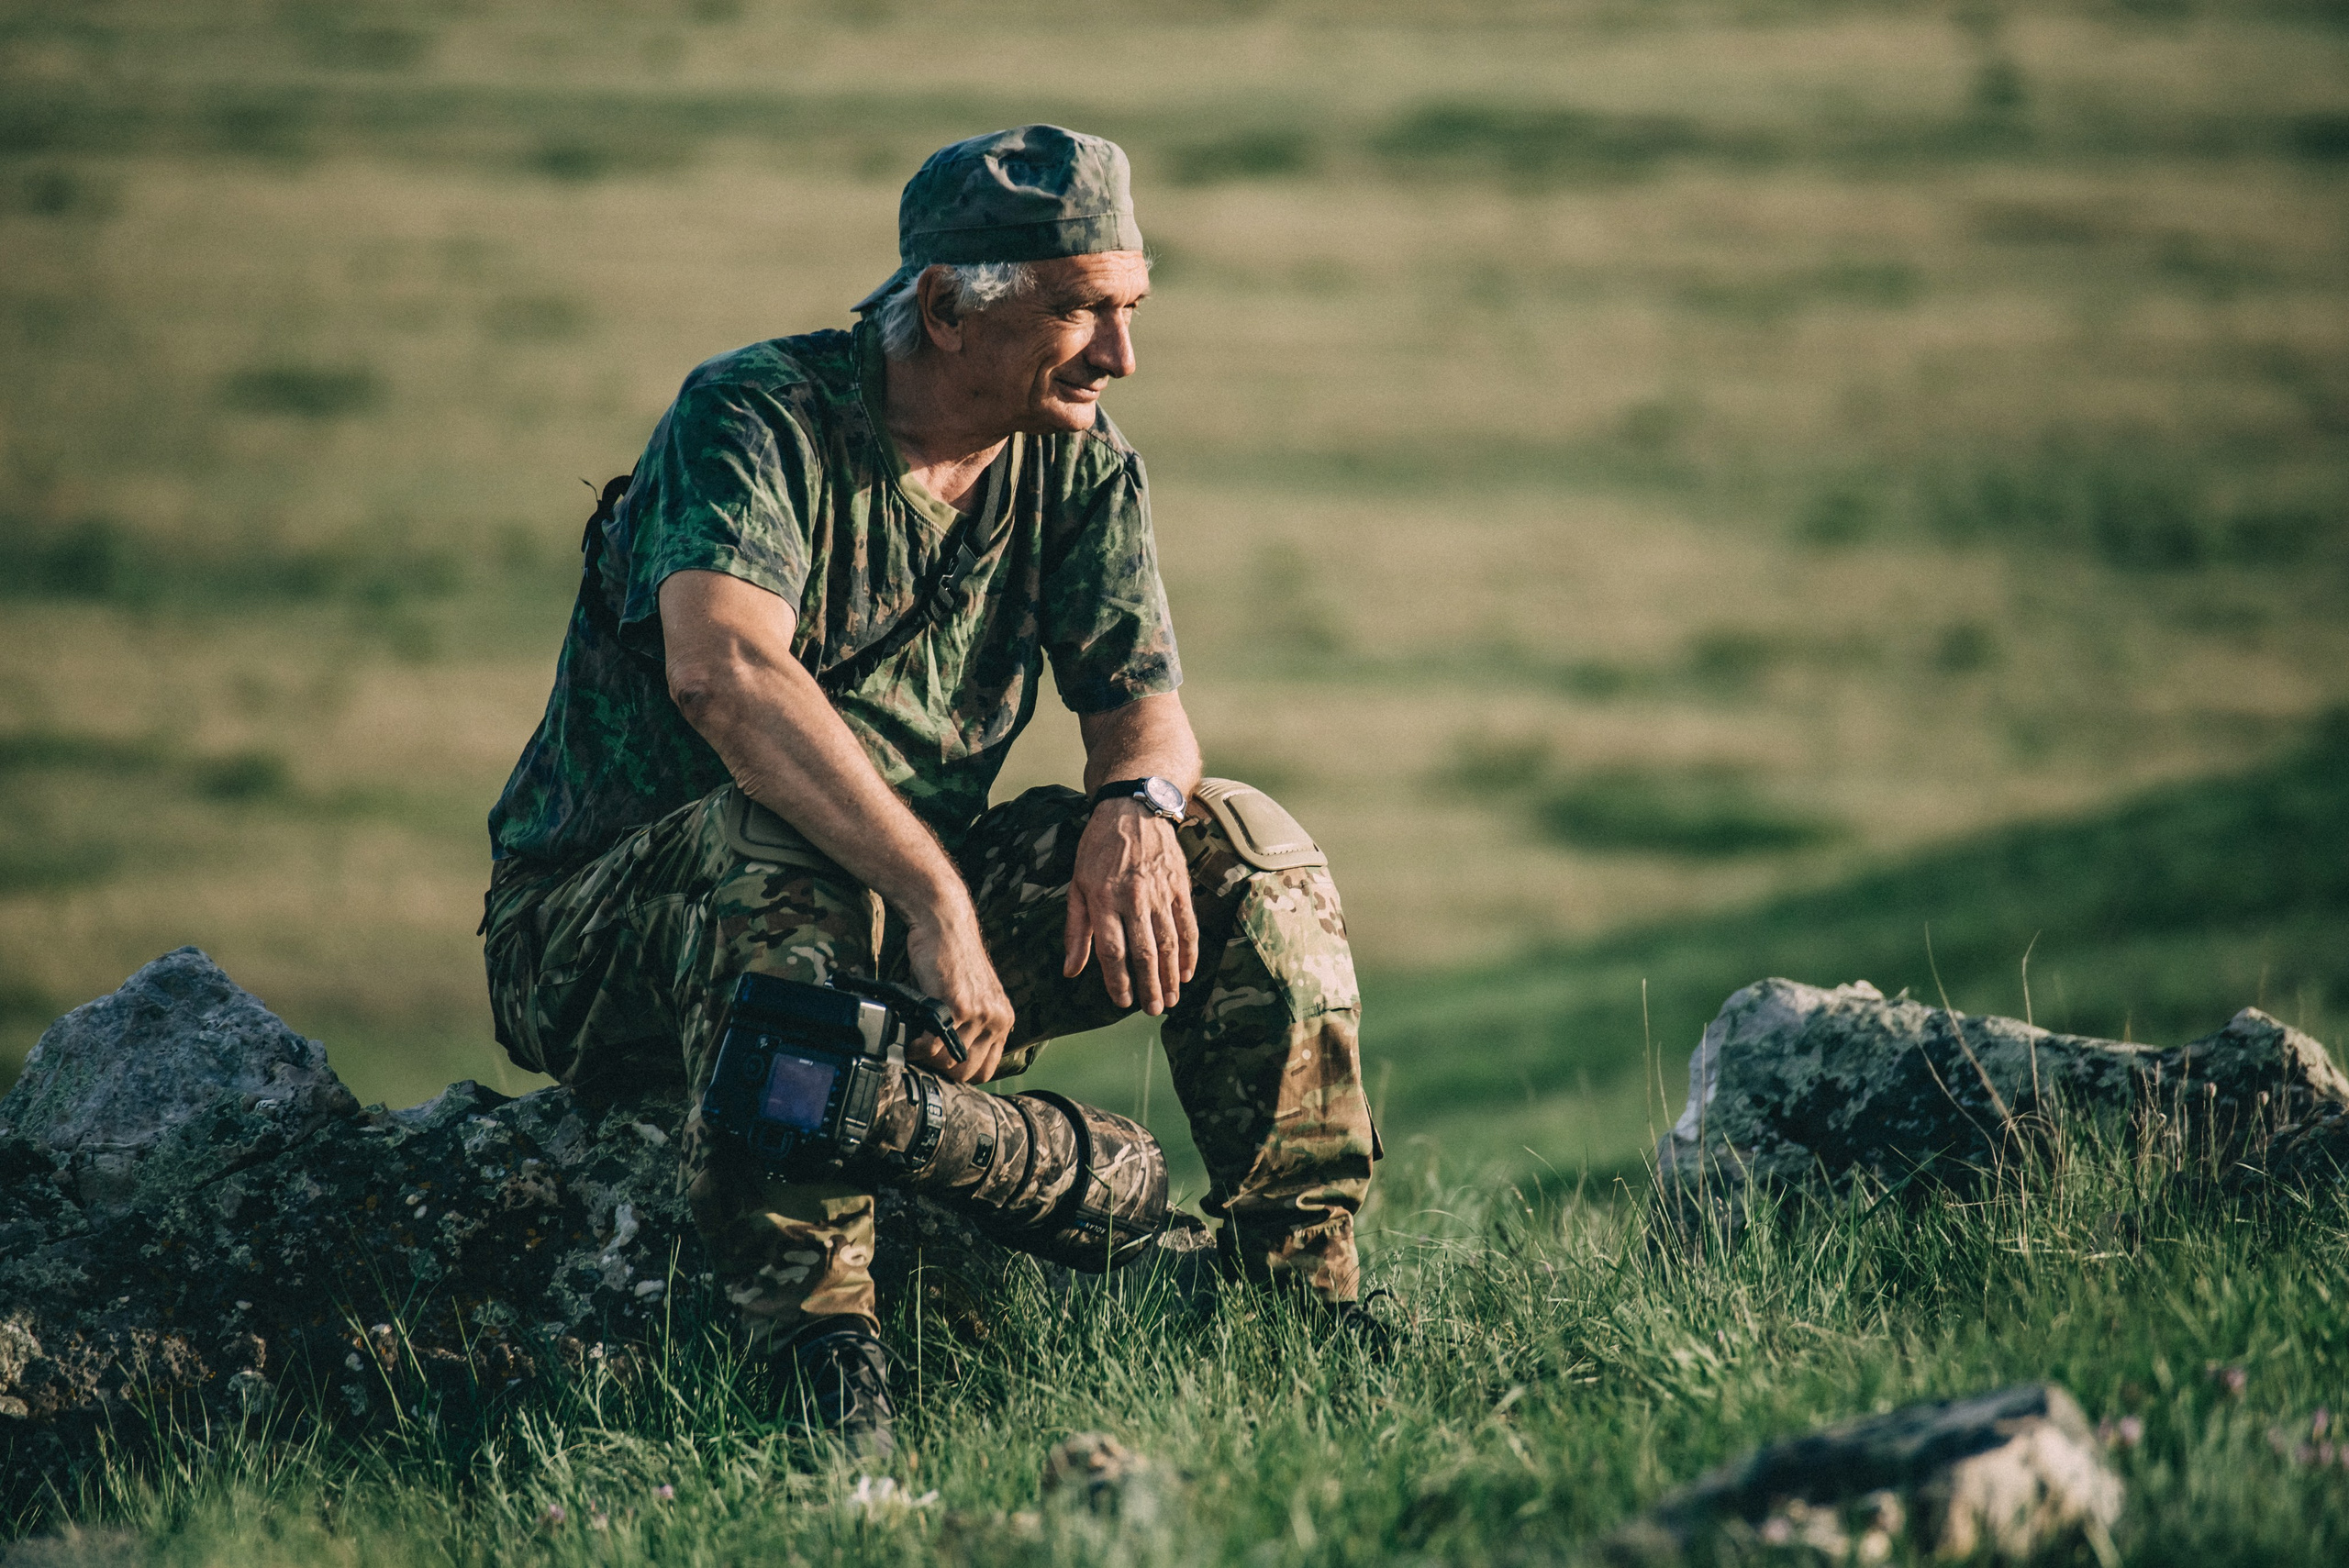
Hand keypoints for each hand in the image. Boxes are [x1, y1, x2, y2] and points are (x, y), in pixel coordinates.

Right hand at [903, 911, 1011, 1082]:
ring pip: (948, 1062)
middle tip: (923, 1056)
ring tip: (914, 1044)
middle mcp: (997, 1019)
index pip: (987, 1069)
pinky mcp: (957, 1006)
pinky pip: (932, 1045)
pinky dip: (916, 1046)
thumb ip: (971, 1024)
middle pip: (967, 1071)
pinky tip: (910, 1037)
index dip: (960, 1072)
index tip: (940, 1065)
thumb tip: (948, 1054)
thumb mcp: (973, 995)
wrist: (945, 924)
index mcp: (1004, 1019)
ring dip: (926, 1058)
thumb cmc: (952, 958)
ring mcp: (979, 1015)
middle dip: (941, 1069)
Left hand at [1063, 799, 1198, 1014]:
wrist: (1134, 809)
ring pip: (1168, 942)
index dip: (1118, 980)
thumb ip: (1075, 930)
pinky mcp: (1180, 886)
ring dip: (1170, 975)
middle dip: (1149, 986)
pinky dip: (1190, 951)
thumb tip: (1070, 971)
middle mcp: (1132, 898)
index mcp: (1102, 899)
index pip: (1112, 950)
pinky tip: (1187, 972)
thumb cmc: (1098, 849)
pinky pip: (1188, 925)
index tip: (1122, 1002)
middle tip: (1153, 1010)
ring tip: (1171, 999)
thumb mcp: (1076, 884)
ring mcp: (1159, 892)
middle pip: (1144, 952)